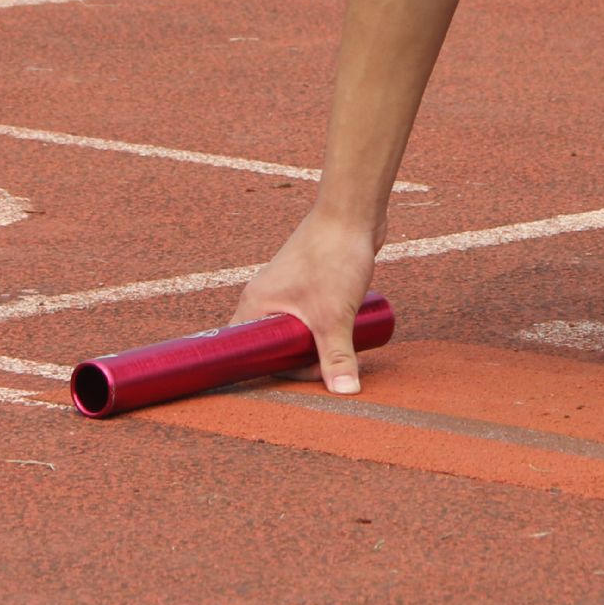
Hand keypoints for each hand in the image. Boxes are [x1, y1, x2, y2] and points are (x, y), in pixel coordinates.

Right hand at [229, 208, 383, 393]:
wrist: (353, 212)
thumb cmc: (333, 256)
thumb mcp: (333, 315)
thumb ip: (337, 355)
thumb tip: (345, 392)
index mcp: (255, 305)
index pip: (249, 352)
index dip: (273, 370)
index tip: (304, 377)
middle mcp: (265, 298)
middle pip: (273, 345)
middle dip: (298, 360)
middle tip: (327, 368)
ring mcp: (287, 290)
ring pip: (295, 331)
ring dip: (314, 345)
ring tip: (340, 352)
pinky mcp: (310, 284)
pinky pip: (310, 317)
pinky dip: (323, 330)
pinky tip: (344, 336)